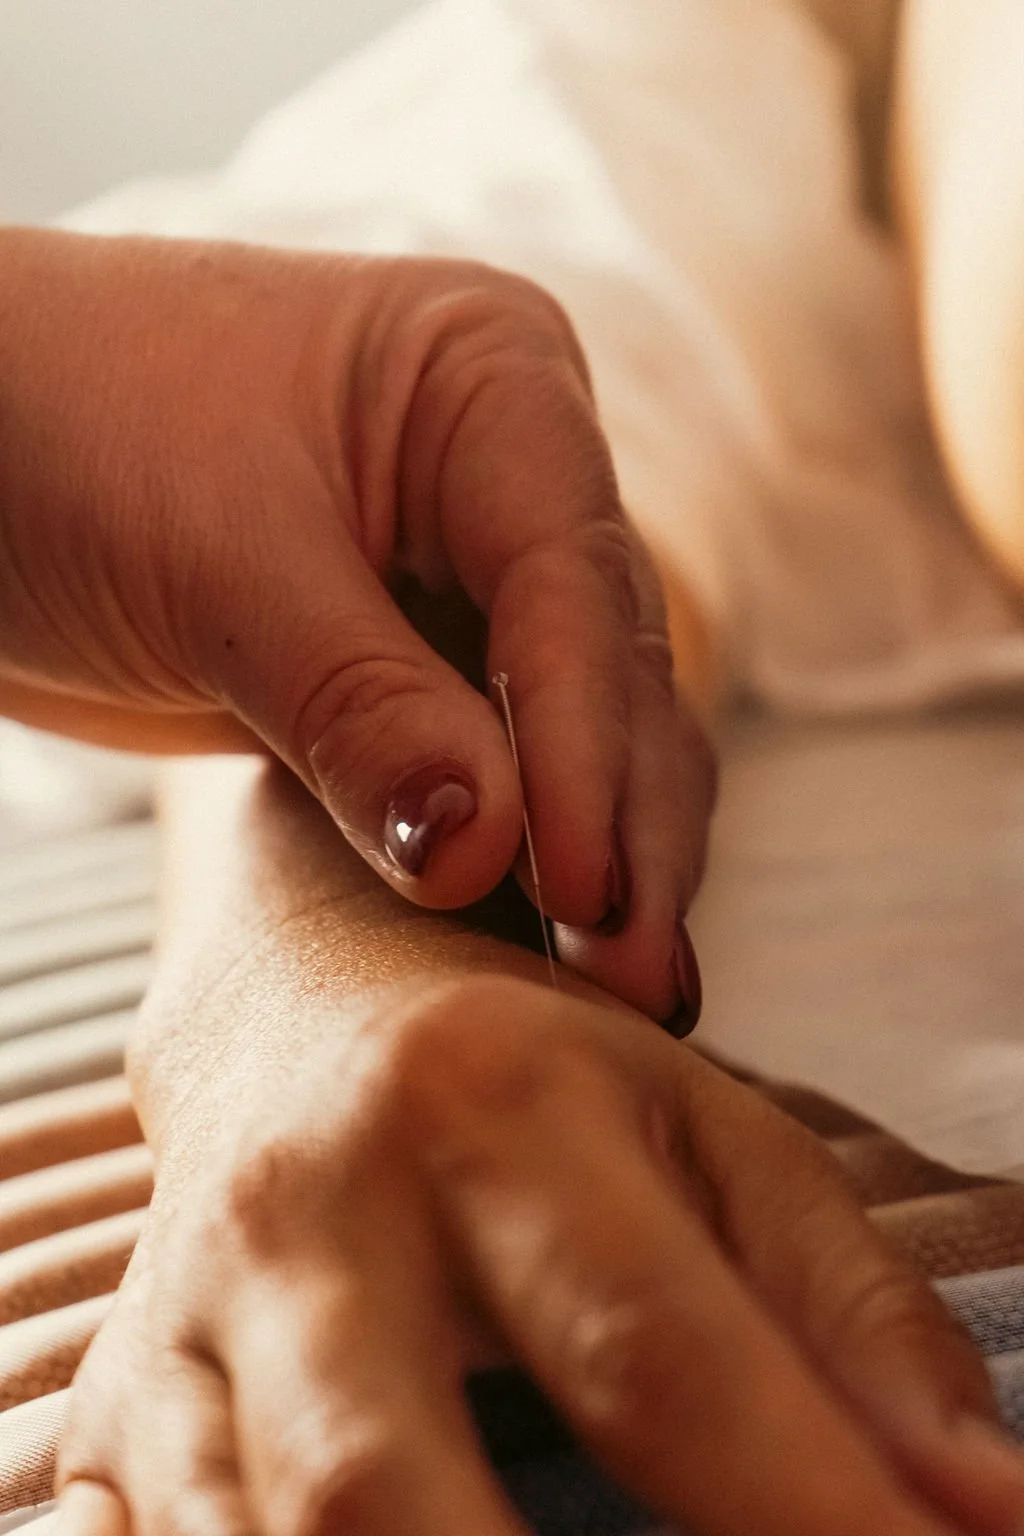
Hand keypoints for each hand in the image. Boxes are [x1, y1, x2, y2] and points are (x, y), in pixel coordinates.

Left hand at [0, 231, 712, 1019]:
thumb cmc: (60, 427)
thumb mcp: (216, 564)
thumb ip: (360, 707)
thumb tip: (484, 849)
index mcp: (490, 382)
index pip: (572, 583)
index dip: (585, 748)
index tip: (582, 893)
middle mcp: (509, 476)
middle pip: (611, 667)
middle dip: (624, 823)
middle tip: (634, 978)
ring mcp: (469, 576)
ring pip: (582, 729)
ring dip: (602, 856)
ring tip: (624, 993)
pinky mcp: (415, 664)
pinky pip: (500, 764)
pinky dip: (525, 853)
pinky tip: (553, 948)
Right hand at [56, 976, 1023, 1535]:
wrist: (291, 1007)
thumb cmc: (529, 1072)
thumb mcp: (709, 1132)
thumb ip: (849, 1313)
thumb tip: (989, 1513)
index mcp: (490, 1108)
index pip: (658, 1355)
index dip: (810, 1523)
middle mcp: (310, 1214)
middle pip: (388, 1496)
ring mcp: (180, 1323)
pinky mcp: (106, 1412)